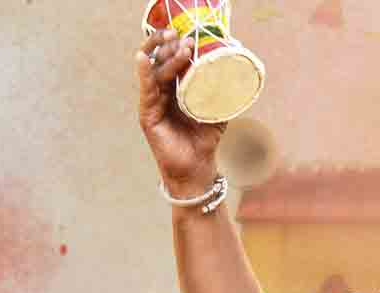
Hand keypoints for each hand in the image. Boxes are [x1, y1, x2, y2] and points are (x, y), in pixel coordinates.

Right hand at [135, 29, 225, 195]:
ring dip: (164, 56)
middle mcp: (162, 94)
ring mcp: (152, 103)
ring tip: (176, 44)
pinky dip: (144, 73)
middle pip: (160, 62)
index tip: (192, 37)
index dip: (179, 48)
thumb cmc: (204, 141)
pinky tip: (143, 58)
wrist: (198, 168)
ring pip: (154, 73)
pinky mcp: (147, 115)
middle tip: (182, 35)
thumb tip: (236, 73)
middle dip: (169, 46)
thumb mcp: (216, 112)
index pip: (173, 62)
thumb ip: (221, 94)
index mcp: (176, 91)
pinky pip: (145, 90)